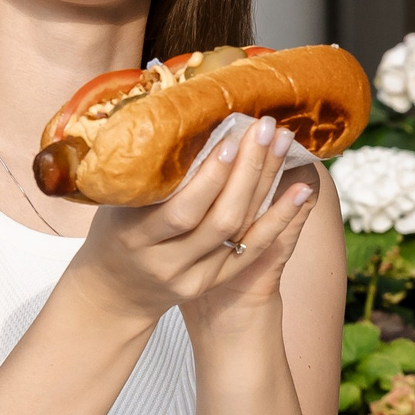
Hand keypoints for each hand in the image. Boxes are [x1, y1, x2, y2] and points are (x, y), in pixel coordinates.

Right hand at [67, 117, 318, 327]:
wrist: (113, 291)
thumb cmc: (113, 232)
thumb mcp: (118, 204)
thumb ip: (147, 178)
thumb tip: (185, 122)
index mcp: (135, 237)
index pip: (182, 209)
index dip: (210, 176)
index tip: (231, 138)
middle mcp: (166, 262)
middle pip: (219, 219)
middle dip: (246, 171)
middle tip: (264, 129)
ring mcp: (193, 276)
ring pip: (239, 231)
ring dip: (266, 184)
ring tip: (283, 144)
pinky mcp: (213, 282)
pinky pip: (253, 249)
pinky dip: (279, 218)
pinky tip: (301, 191)